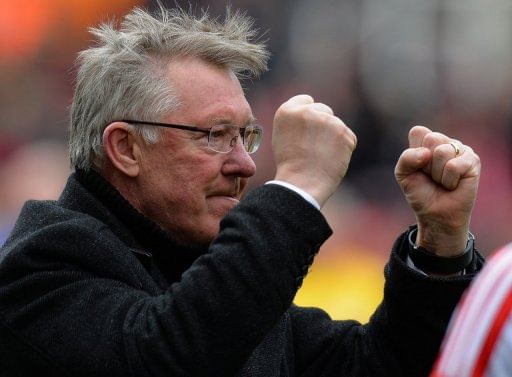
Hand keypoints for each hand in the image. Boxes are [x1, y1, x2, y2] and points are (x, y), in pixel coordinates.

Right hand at [272, 95, 356, 206]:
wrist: (301, 183)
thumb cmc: (290, 165)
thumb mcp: (282, 136)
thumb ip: (296, 121)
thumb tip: (313, 116)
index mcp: (287, 110)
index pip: (306, 100)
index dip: (308, 115)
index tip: (307, 129)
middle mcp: (308, 111)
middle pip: (324, 110)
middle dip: (323, 125)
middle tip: (313, 147)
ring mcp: (328, 120)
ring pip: (336, 126)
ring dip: (333, 138)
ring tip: (320, 157)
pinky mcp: (344, 133)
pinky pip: (348, 138)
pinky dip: (343, 149)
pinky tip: (331, 160)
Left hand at [395, 126, 480, 255]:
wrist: (435, 214)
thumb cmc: (420, 192)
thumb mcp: (403, 174)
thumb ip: (406, 159)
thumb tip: (426, 153)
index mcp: (427, 140)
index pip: (418, 132)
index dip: (413, 153)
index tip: (418, 167)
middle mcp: (445, 141)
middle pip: (431, 138)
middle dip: (426, 163)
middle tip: (431, 176)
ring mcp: (461, 150)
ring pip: (443, 152)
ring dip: (437, 173)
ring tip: (442, 181)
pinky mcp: (473, 161)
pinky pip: (454, 165)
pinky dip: (449, 180)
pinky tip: (453, 184)